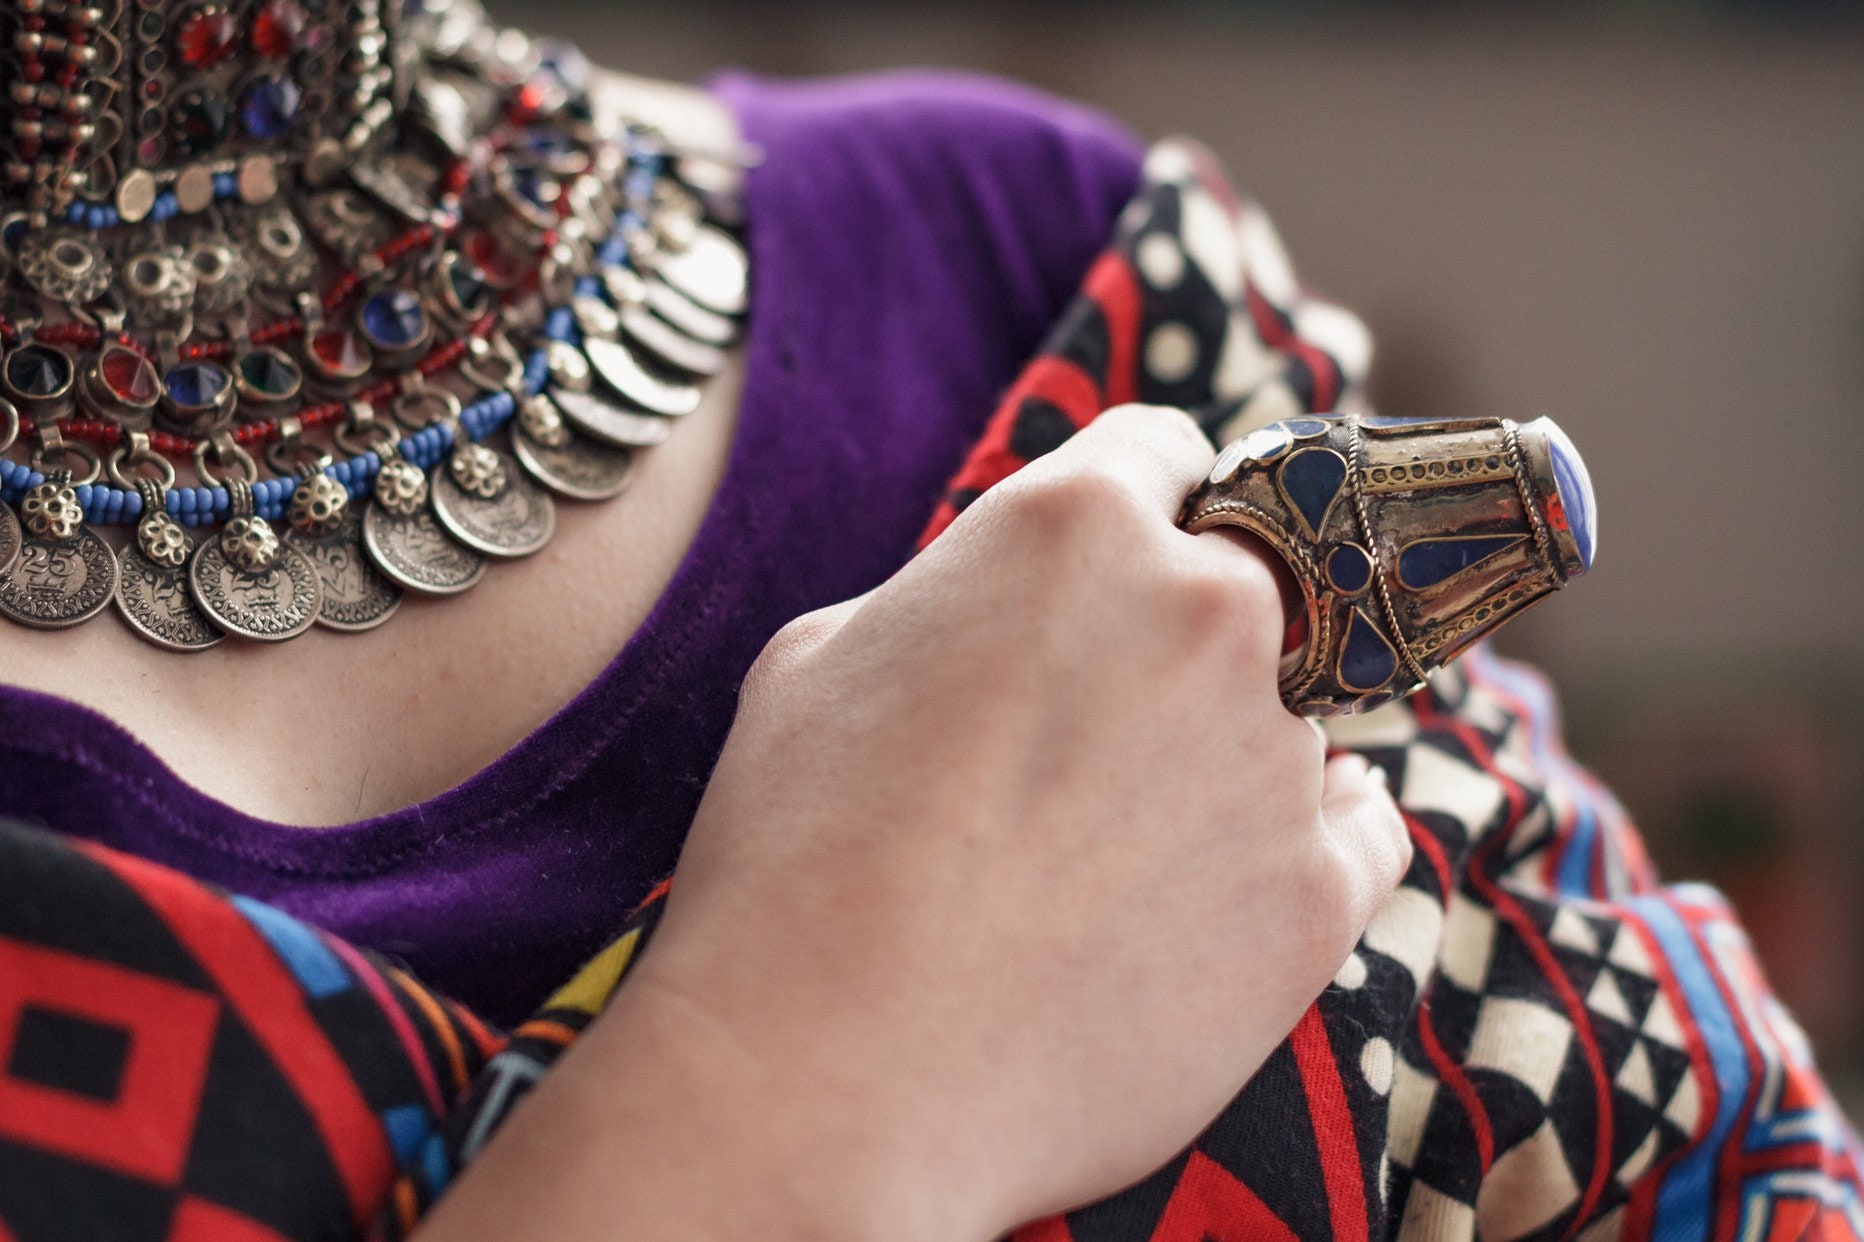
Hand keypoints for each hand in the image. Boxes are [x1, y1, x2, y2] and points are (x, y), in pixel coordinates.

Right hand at [420, 405, 1408, 1241]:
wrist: (828, 1075)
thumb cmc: (797, 857)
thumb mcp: (821, 657)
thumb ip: (953, 592)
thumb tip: (1008, 610)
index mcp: (1076, 525)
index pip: (1160, 450)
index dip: (1130, 505)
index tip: (1118, 563)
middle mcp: (1207, 612)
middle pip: (1244, 582)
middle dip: (1180, 634)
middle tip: (1100, 728)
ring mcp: (1276, 754)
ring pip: (1296, 711)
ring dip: (1230, 751)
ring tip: (1120, 849)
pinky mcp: (1318, 894)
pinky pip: (1358, 830)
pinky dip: (1300, 845)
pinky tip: (1209, 890)